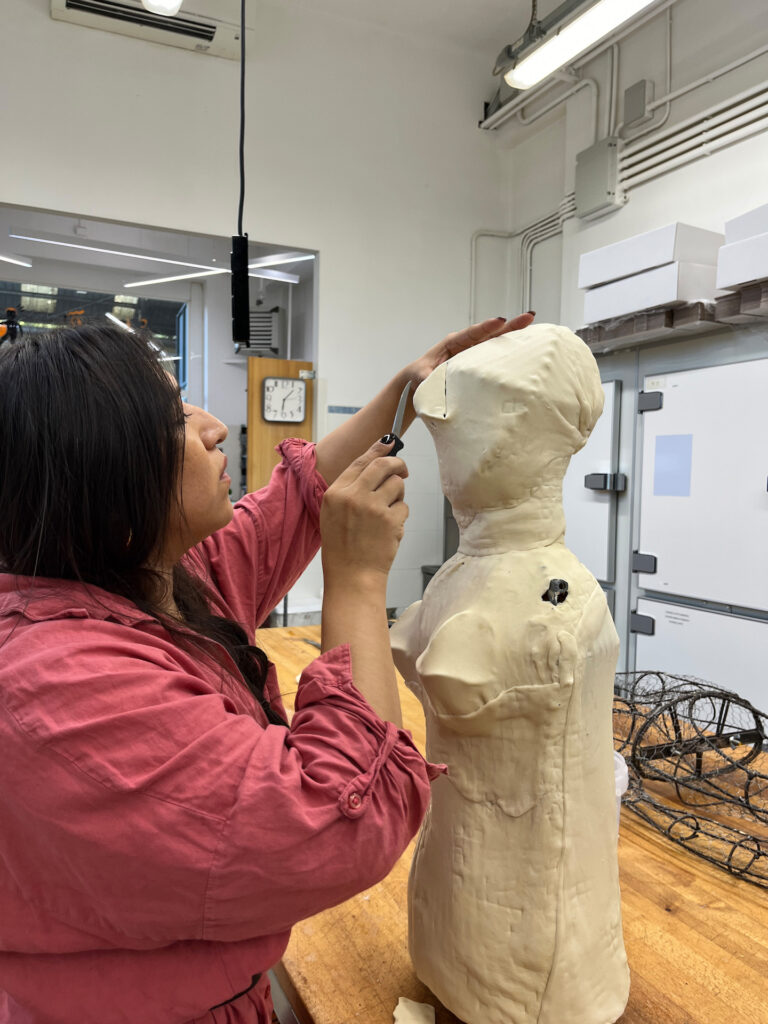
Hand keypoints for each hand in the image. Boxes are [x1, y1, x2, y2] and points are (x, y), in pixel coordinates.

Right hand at [320, 439, 408, 585]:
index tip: (389, 444)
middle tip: (403, 470)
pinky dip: (400, 516)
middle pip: (383, 465)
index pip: (361, 461)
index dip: (378, 450)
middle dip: (398, 464)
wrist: (352, 576)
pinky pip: (404, 507)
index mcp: (336, 493)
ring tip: (388, 513)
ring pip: (397, 485)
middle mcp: (353, 496)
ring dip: (398, 495)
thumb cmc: (343, 548)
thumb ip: (350, 489)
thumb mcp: (333, 513)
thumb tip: (375, 464)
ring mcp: (373, 507)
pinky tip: (388, 530)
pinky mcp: (390, 520)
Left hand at [405, 312, 534, 389]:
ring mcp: (474, 352)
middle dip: (508, 326)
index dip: (486, 328)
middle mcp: (466, 344)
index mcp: (452, 343)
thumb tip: (431, 379)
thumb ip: (426, 377)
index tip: (499, 321)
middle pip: (490, 333)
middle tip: (528, 318)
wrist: (419, 384)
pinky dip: (510, 350)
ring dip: (513, 335)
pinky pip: (496, 355)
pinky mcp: (479, 362)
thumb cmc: (419, 377)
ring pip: (496, 341)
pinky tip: (526, 348)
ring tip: (532, 327)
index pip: (471, 333)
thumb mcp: (420, 376)